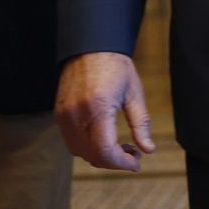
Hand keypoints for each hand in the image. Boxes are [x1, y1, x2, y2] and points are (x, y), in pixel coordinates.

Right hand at [56, 51, 156, 171]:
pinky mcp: (59, 114)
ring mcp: (64, 115)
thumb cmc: (115, 66)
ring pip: (80, 152)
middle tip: (133, 154)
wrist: (89, 46)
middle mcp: (76, 114)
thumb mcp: (134, 93)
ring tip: (120, 146)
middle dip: (114, 162)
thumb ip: (141, 123)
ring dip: (101, 156)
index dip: (122, 163)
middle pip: (93, 156)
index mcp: (97, 107)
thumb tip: (148, 149)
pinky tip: (103, 138)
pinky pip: (72, 142)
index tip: (136, 163)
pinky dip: (88, 147)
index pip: (104, 151)